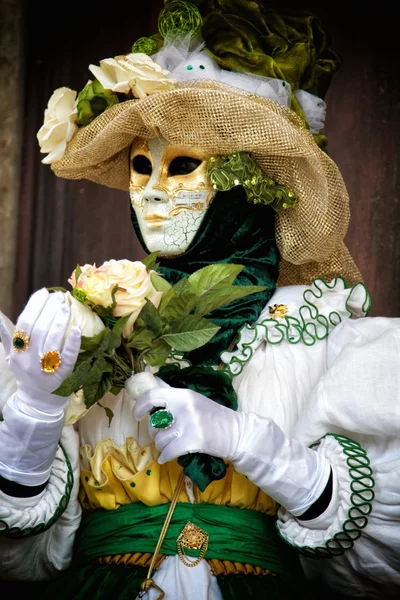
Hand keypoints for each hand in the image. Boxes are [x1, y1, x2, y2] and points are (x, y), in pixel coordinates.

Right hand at [0, 288, 80, 411]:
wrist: (37, 400)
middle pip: (39, 330)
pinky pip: (68, 358)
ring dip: (60, 321)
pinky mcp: (62, 376)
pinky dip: (73, 344)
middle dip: (49, 310)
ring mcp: (46, 369)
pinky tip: (78, 330)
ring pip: (53, 341)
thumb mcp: (13, 355)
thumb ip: (7, 335)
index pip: (24, 324)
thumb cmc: (26, 371)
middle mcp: (29, 360)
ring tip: (66, 307)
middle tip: (59, 297)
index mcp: (17, 352)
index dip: (34, 306)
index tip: (43, 292)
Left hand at [132, 385, 243, 463]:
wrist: (236, 433)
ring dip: (162, 446)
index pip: (152, 395)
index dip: (139, 405)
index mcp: (183, 394)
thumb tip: (154, 381)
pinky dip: (165, 457)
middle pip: (154, 423)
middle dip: (155, 432)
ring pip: (159, 440)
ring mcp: (188, 424)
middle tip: (164, 434)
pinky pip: (167, 452)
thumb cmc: (214, 416)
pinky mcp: (192, 441)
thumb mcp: (194, 399)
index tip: (137, 414)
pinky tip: (168, 456)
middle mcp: (183, 407)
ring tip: (173, 444)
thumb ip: (173, 394)